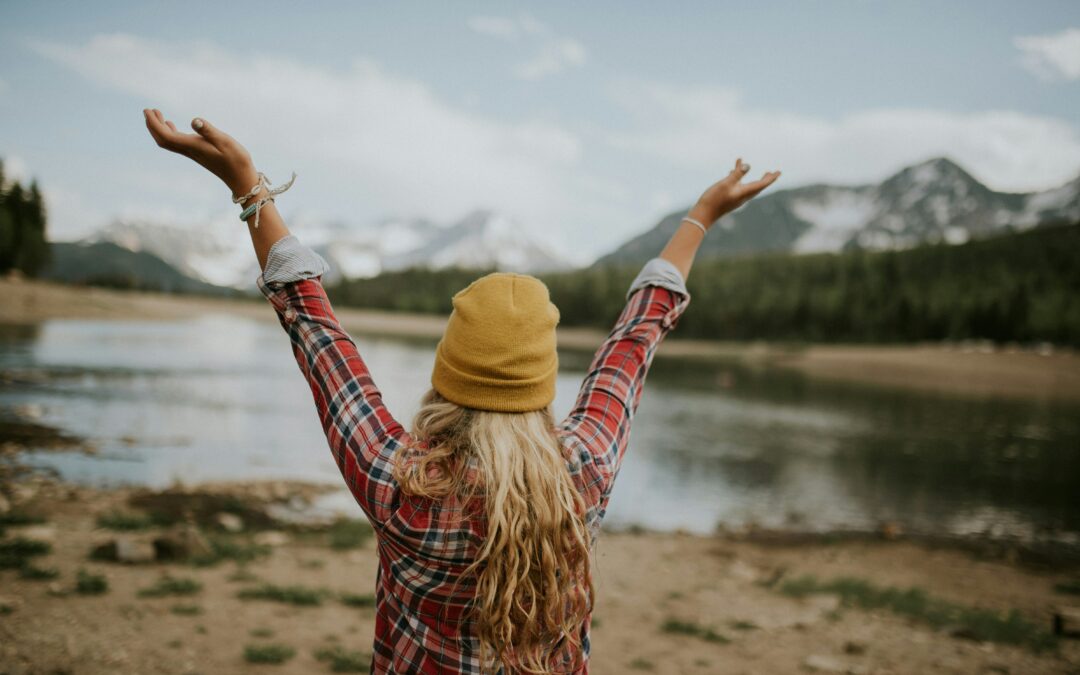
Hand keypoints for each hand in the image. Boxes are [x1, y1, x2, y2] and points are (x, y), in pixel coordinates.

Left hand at [143, 108, 258, 197]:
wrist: (241, 178)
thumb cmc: (236, 160)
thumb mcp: (225, 142)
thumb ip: (209, 131)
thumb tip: (194, 121)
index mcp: (193, 147)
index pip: (166, 136)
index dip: (155, 124)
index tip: (148, 110)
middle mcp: (190, 151)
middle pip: (163, 140)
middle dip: (153, 126)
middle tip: (148, 110)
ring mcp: (193, 153)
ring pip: (169, 141)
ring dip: (159, 128)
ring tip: (157, 114)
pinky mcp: (198, 153)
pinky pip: (177, 143)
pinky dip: (170, 132)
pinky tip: (171, 125)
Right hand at [689, 158, 780, 226]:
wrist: (703, 215)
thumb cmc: (714, 200)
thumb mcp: (725, 184)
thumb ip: (737, 174)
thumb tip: (748, 165)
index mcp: (744, 193)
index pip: (761, 184)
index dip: (771, 178)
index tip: (779, 172)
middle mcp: (742, 196)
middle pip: (757, 186)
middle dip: (765, 179)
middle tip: (773, 172)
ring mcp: (735, 197)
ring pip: (746, 185)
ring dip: (751, 177)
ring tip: (752, 169)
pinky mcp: (728, 198)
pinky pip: (736, 185)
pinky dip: (736, 177)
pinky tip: (731, 171)